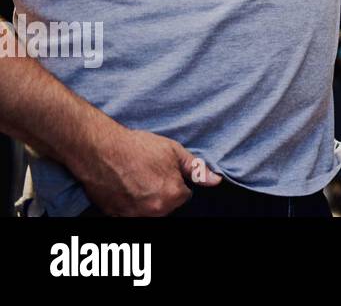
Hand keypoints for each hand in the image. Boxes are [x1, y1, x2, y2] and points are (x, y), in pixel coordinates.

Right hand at [73, 124, 222, 215]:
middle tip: (148, 174)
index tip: (163, 171)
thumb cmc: (138, 148)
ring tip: (136, 181)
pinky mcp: (116, 217)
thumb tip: (215, 181)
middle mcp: (155, 211)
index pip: (184, 196)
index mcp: (172, 195)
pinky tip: (125, 189)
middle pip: (167, 206)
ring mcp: (134, 216)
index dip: (175, 181)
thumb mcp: (174, 151)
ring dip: (147, 201)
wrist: (101, 150)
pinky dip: (130, 206)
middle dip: (162, 193)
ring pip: (150, 212)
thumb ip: (196, 169)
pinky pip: (131, 215)